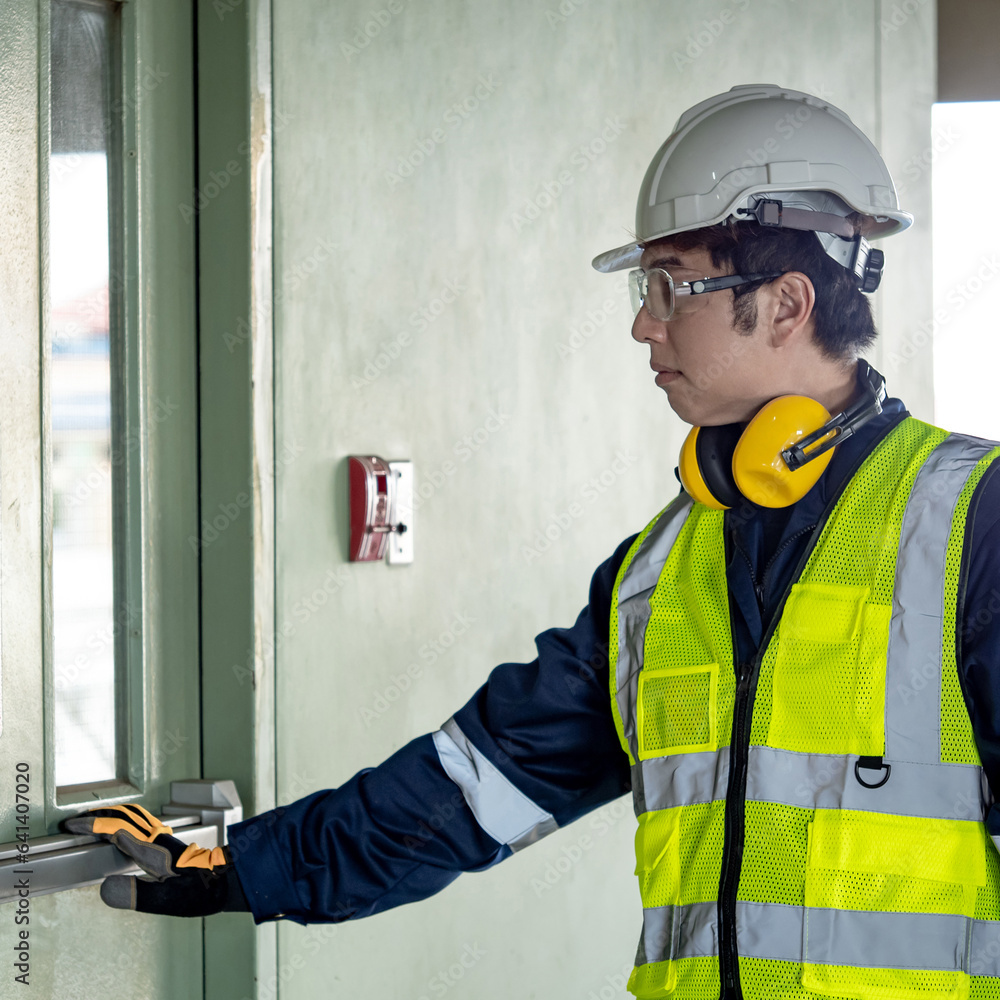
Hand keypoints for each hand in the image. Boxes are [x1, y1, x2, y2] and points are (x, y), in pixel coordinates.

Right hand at [61, 803, 247, 915]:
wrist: (230, 881)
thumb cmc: (201, 892)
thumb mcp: (167, 899)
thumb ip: (136, 894)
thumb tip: (104, 889)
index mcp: (153, 849)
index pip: (116, 830)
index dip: (91, 826)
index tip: (70, 826)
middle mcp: (158, 839)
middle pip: (124, 816)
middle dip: (97, 815)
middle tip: (74, 821)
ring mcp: (165, 838)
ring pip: (135, 816)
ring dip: (111, 815)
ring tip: (94, 821)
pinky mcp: (170, 843)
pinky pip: (143, 823)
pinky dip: (125, 820)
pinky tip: (124, 831)